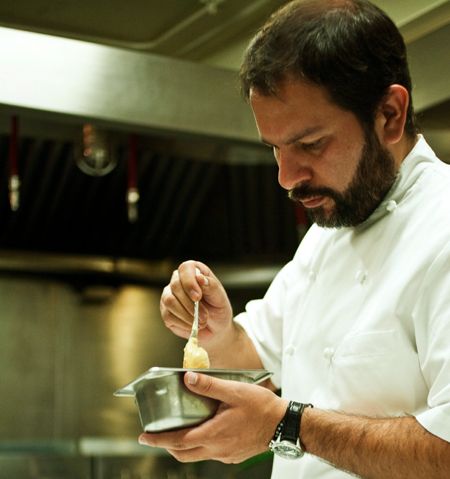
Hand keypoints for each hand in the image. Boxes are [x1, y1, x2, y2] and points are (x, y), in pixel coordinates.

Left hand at [138, 372, 287, 462]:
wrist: (283, 425)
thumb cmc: (261, 407)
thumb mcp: (234, 391)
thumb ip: (209, 385)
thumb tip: (188, 379)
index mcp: (213, 435)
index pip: (178, 441)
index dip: (158, 440)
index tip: (144, 437)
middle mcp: (217, 449)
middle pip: (183, 453)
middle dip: (166, 445)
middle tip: (156, 435)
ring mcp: (225, 455)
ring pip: (196, 454)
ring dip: (183, 445)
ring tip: (177, 430)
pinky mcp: (233, 455)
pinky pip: (209, 453)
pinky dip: (199, 444)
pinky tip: (204, 430)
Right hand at [160, 260, 232, 345]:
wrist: (215, 327)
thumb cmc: (218, 308)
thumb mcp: (220, 297)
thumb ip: (211, 286)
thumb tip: (200, 278)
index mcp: (194, 271)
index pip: (185, 269)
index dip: (190, 282)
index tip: (198, 297)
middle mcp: (178, 280)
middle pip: (176, 286)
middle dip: (190, 304)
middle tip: (204, 316)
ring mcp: (169, 295)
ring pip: (169, 301)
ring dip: (186, 314)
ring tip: (201, 322)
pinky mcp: (166, 311)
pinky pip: (169, 316)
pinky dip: (183, 323)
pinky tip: (193, 325)